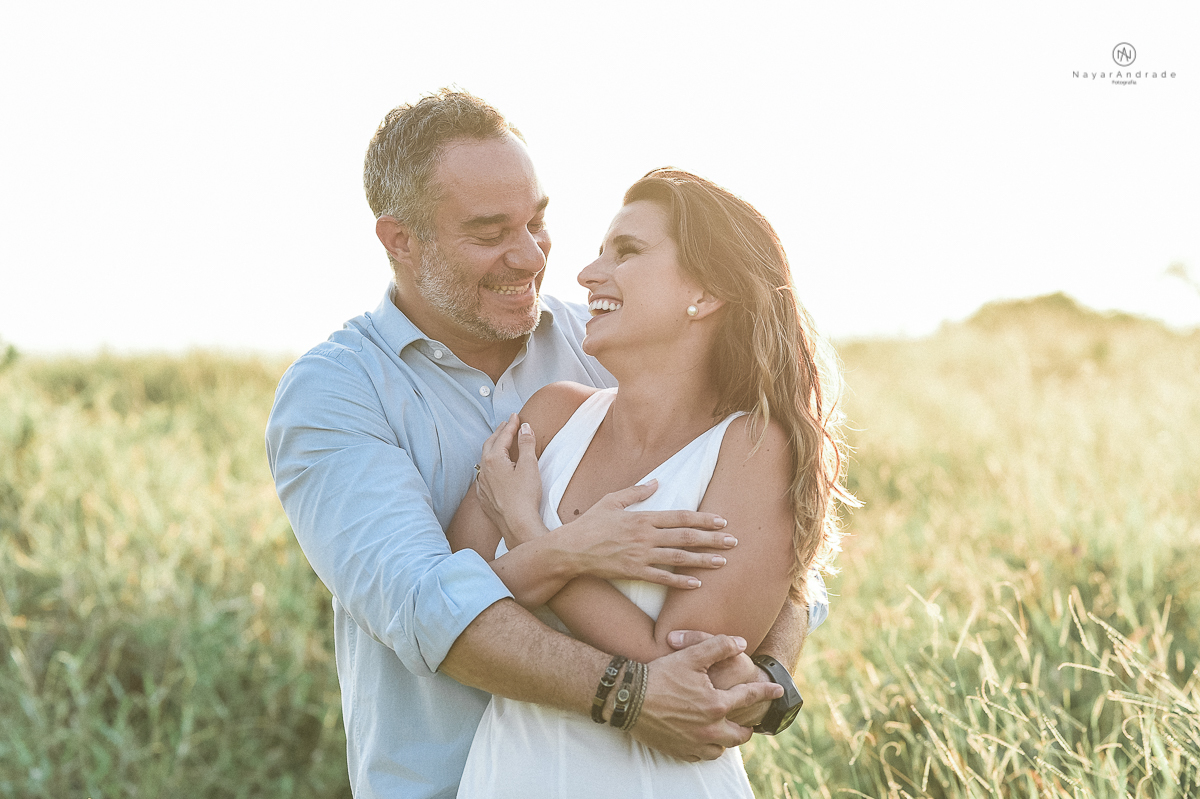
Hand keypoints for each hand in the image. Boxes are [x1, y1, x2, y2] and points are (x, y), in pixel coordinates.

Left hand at [476, 414, 543, 543]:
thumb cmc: (525, 496)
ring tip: (500, 443)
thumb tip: (524, 428)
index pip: (503, 436)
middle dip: (499, 433)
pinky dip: (489, 466)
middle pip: (490, 445)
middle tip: (507, 425)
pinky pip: (484, 476)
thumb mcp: (529, 465)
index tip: (516, 416)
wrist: (517, 524)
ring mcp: (482, 485)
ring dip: (492, 449)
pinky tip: (493, 470)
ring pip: (484, 460)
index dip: (511, 425)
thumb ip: (526, 444)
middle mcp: (484, 470)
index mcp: (494, 459)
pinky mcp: (485, 497)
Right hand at [557, 483, 737, 590]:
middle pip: (685, 537)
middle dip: (712, 539)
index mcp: (642, 517)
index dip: (703, 519)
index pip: (680, 517)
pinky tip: (697, 584)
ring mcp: (640, 556)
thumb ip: (636, 492)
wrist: (570, 549)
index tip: (722, 520)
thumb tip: (657, 481)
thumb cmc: (589, 523)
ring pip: (678, 558)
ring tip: (723, 562)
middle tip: (733, 541)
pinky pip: (662, 578)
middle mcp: (645, 536)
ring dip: (703, 560)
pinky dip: (680, 582)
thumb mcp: (612, 501)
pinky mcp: (633, 572)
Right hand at [631, 635, 782, 760]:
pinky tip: (703, 741)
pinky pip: (700, 756)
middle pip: (739, 735)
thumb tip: (741, 643)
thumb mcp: (691, 655)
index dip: (767, 692)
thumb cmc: (660, 675)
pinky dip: (706, 749)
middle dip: (747, 728)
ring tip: (725, 732)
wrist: (628, 698)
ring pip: (721, 749)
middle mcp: (709, 728)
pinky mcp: (678, 750)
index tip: (780, 691)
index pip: (749, 697)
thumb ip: (719, 646)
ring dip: (726, 741)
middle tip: (749, 723)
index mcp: (716, 704)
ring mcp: (694, 742)